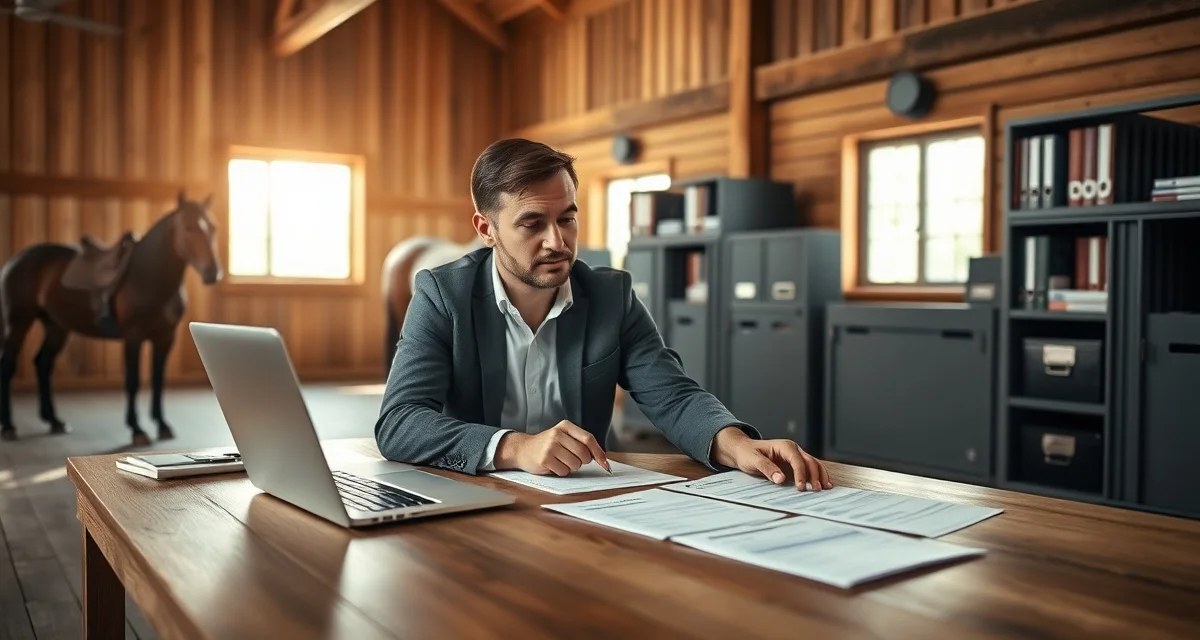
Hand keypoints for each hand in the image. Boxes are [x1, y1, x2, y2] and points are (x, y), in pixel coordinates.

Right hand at [495, 420, 610, 476]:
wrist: (523, 449)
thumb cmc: (547, 445)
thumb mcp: (563, 437)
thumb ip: (580, 443)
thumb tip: (602, 458)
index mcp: (565, 426)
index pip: (588, 438)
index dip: (598, 452)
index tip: (604, 462)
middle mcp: (558, 434)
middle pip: (584, 454)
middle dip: (582, 462)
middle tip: (572, 459)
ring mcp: (550, 446)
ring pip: (575, 464)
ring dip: (571, 467)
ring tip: (560, 461)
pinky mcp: (545, 459)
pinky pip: (564, 471)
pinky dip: (561, 471)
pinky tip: (553, 465)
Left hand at [712, 427, 831, 490]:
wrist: (743, 450)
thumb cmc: (747, 454)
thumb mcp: (753, 461)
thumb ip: (767, 469)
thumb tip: (781, 479)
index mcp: (784, 446)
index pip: (797, 460)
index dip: (801, 474)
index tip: (801, 487)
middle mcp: (793, 449)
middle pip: (809, 461)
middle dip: (814, 475)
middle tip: (816, 490)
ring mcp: (796, 455)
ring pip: (814, 463)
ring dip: (820, 475)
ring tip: (825, 488)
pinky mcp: (796, 463)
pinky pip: (810, 468)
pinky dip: (818, 475)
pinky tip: (824, 484)